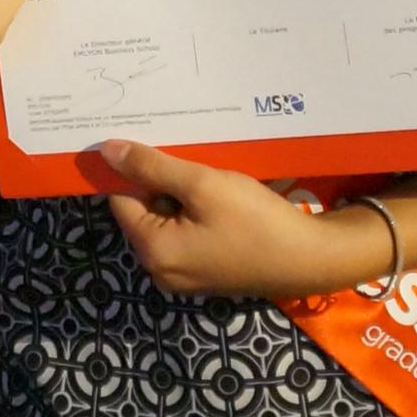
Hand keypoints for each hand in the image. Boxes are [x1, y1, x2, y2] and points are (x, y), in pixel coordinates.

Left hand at [99, 139, 370, 298]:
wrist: (310, 258)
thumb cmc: (254, 220)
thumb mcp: (201, 184)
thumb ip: (151, 167)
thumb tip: (107, 152)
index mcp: (153, 252)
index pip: (121, 199)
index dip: (132, 168)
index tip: (150, 141)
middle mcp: (161, 270)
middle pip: (142, 210)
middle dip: (158, 180)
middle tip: (185, 153)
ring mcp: (185, 275)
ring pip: (166, 219)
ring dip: (179, 192)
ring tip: (204, 169)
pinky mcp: (206, 271)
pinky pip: (185, 232)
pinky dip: (194, 210)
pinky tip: (217, 191)